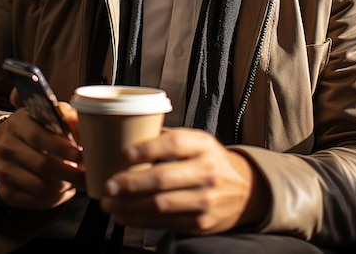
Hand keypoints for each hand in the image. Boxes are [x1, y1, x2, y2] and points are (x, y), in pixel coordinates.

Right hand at [0, 90, 83, 208]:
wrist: (11, 142)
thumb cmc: (40, 127)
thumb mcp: (50, 115)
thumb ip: (68, 118)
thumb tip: (86, 130)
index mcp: (18, 123)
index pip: (38, 136)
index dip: (61, 147)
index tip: (80, 154)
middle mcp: (6, 147)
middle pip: (41, 165)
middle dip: (70, 173)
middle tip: (86, 174)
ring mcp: (3, 171)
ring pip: (40, 188)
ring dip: (64, 188)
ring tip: (77, 182)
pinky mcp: (6, 191)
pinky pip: (35, 202)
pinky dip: (55, 199)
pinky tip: (65, 190)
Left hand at [100, 127, 268, 234]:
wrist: (246, 190)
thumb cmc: (212, 161)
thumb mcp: (199, 141)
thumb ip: (169, 138)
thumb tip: (131, 133)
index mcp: (203, 145)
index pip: (174, 144)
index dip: (148, 148)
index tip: (125, 153)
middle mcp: (207, 172)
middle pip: (163, 179)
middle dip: (131, 184)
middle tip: (109, 185)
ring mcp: (205, 200)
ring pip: (160, 205)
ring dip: (129, 206)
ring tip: (110, 203)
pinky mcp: (200, 223)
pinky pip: (165, 223)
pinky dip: (140, 221)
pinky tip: (124, 216)